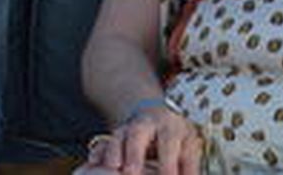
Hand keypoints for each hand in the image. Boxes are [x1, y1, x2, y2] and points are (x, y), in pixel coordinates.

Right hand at [87, 105, 201, 174]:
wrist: (155, 115)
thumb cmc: (176, 139)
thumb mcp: (189, 147)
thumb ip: (190, 167)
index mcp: (168, 125)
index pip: (168, 141)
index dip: (168, 162)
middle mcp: (146, 124)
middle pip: (138, 134)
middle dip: (133, 153)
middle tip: (130, 173)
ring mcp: (126, 129)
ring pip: (116, 136)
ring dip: (112, 153)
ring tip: (111, 170)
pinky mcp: (112, 136)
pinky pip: (100, 142)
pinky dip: (96, 152)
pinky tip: (92, 164)